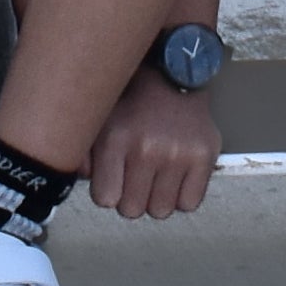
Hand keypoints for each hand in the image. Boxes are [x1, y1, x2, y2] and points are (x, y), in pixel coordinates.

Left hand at [85, 69, 219, 219]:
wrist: (174, 74)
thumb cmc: (133, 100)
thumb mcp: (99, 119)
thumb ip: (82, 153)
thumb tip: (83, 180)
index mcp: (115, 138)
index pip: (105, 199)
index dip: (108, 191)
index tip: (113, 177)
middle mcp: (147, 148)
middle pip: (132, 210)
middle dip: (132, 196)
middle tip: (136, 173)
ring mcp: (178, 154)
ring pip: (160, 211)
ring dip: (157, 197)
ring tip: (156, 172)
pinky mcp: (204, 157)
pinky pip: (188, 204)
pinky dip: (182, 195)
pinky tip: (176, 174)